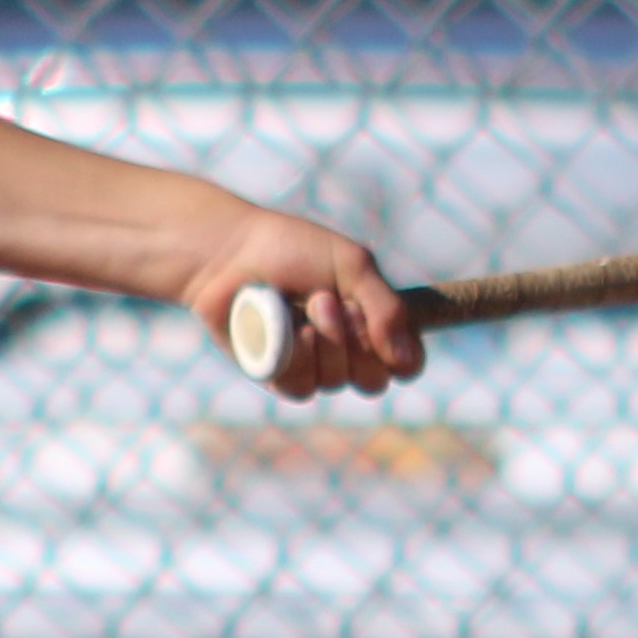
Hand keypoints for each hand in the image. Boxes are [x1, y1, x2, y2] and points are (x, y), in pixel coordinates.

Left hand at [184, 209, 419, 401]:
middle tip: (328, 300)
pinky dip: (295, 354)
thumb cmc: (293, 250)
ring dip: (322, 340)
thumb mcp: (352, 266)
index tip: (378, 320)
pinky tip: (283, 326)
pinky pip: (302, 386)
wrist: (230, 254)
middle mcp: (347, 352)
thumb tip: (406, 359)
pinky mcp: (280, 377)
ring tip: (301, 304)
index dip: (402, 354)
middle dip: (354, 340)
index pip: (407, 364)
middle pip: (374, 380)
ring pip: (336, 382)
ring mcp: (314, 367)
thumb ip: (387, 309)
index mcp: (373, 324)